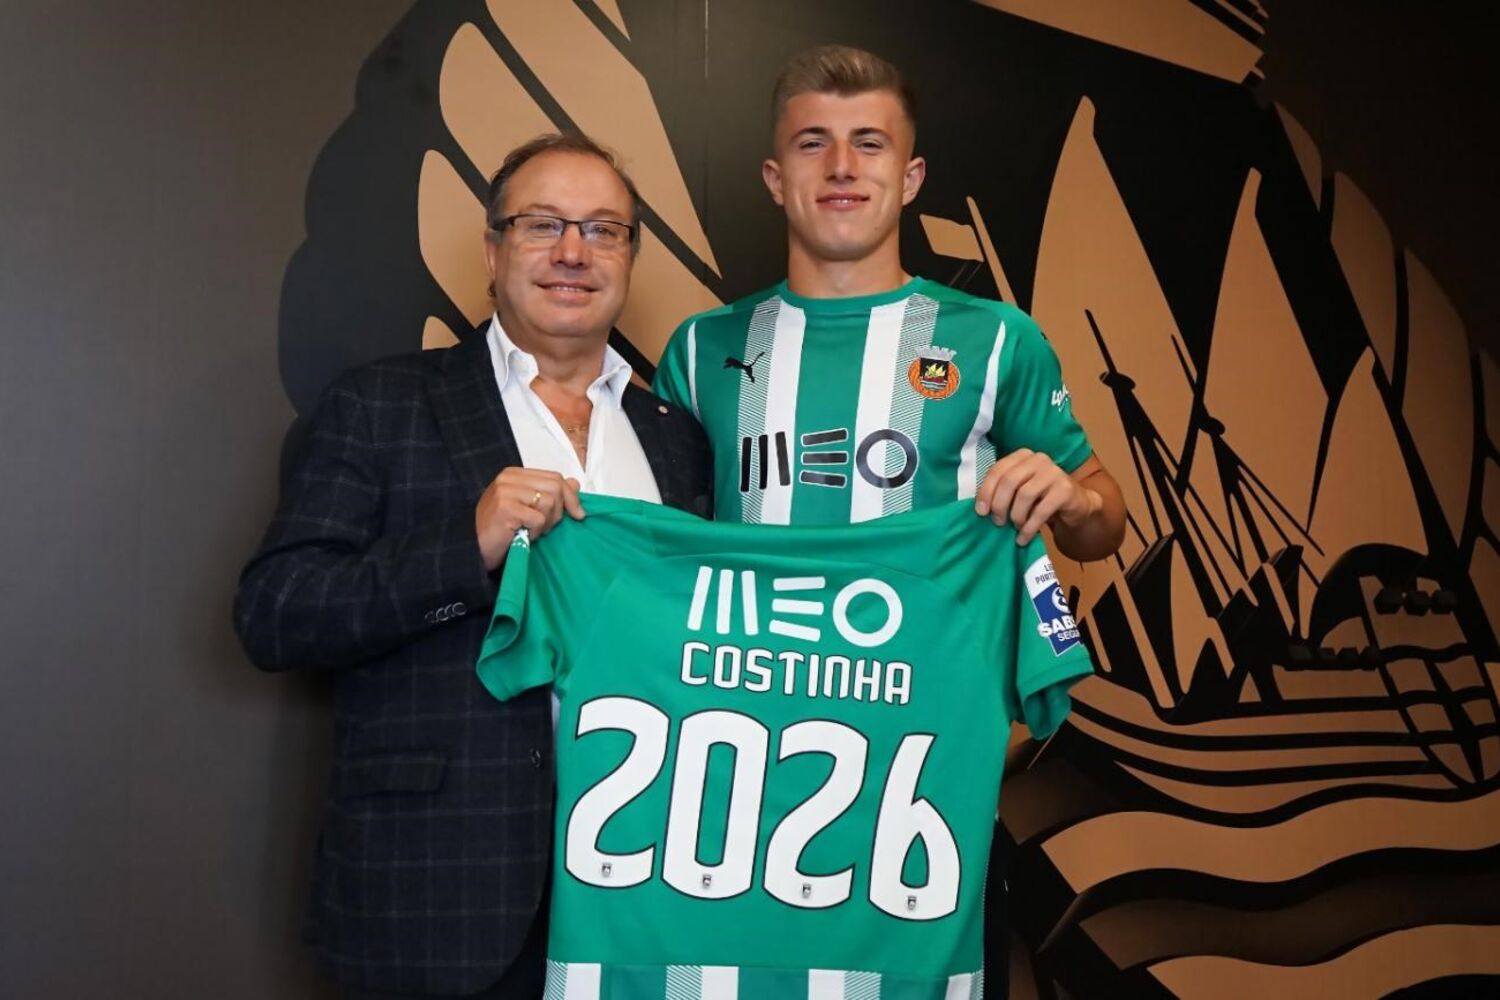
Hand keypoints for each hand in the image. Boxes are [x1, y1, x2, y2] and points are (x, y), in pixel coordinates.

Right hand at [475, 468, 583, 570]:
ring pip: (550, 502)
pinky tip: (523, 535)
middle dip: (559, 512)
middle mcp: (509, 478)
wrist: (474, 547)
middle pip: (556, 487)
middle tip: (546, 527)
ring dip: (546, 523)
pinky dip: (535, 532)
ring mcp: (506, 491)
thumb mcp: (528, 508)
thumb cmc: (501, 529)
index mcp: (516, 474)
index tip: (578, 514)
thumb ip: (549, 493)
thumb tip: (575, 484)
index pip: (555, 477)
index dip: (571, 496)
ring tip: (531, 531)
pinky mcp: (506, 508)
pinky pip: (538, 519)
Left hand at [975, 448, 1097, 544]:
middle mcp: (1038, 459)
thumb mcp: (1019, 491)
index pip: (997, 470)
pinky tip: (1023, 538)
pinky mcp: (1065, 489)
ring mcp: (1054, 472)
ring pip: (1024, 495)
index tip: (981, 512)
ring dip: (1016, 516)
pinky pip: (1041, 511)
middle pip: (1009, 481)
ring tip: (1014, 528)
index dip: (986, 491)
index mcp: (1022, 456)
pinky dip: (1029, 528)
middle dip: (999, 505)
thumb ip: (1002, 491)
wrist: (1075, 505)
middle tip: (998, 522)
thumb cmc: (1040, 498)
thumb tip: (980, 508)